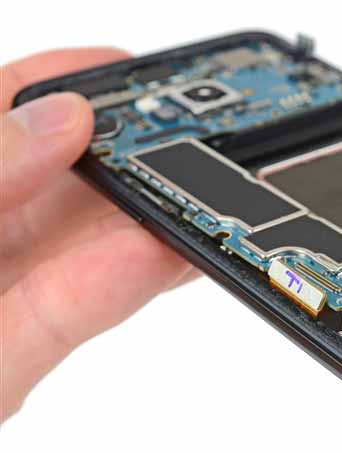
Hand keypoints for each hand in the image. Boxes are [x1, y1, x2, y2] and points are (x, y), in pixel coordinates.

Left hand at [1, 49, 194, 423]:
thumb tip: (51, 125)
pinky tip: (169, 254)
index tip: (119, 75)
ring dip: (146, 223)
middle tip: (184, 143)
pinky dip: (125, 284)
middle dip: (124, 160)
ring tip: (197, 198)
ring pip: (78, 249)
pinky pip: (74, 313)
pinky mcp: (8, 364)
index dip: (54, 88)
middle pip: (52, 185)